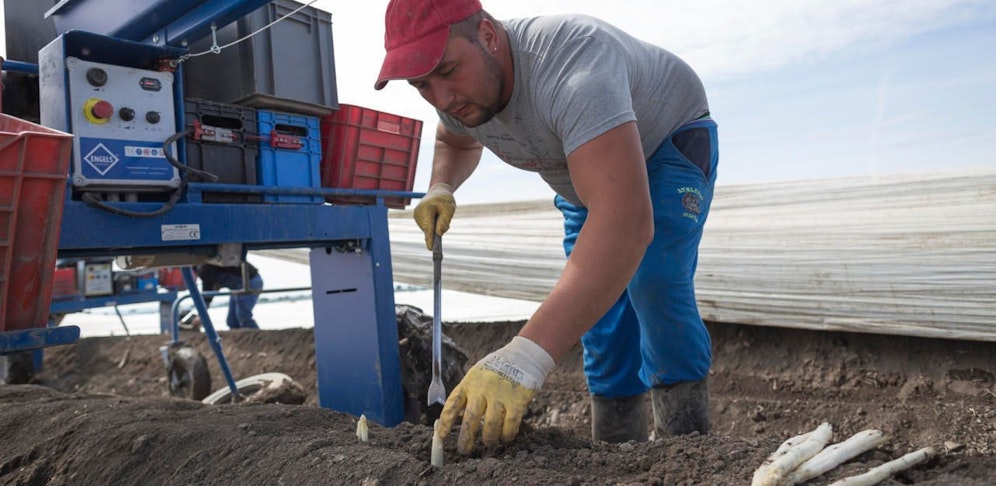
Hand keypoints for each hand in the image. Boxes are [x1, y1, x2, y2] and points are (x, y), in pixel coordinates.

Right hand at [413, 183, 455, 249]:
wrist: (437, 192)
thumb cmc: (445, 200)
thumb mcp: (449, 209)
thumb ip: (444, 221)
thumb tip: (438, 234)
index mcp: (426, 209)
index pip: (429, 227)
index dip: (430, 239)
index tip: (430, 249)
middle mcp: (418, 213)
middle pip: (429, 229)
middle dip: (438, 229)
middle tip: (445, 218)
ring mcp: (416, 216)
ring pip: (428, 229)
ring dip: (436, 227)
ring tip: (439, 215)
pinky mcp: (417, 218)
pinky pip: (427, 227)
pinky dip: (432, 225)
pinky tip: (435, 217)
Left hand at [437, 336, 554, 454]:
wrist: (524, 356)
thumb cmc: (497, 369)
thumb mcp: (478, 374)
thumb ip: (468, 392)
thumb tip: (453, 418)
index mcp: (470, 382)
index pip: (453, 405)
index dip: (445, 423)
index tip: (441, 437)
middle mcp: (483, 388)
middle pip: (470, 419)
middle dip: (465, 439)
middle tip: (464, 450)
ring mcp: (500, 394)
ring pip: (490, 426)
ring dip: (488, 439)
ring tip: (489, 442)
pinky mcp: (517, 400)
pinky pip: (510, 424)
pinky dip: (507, 434)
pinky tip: (506, 437)